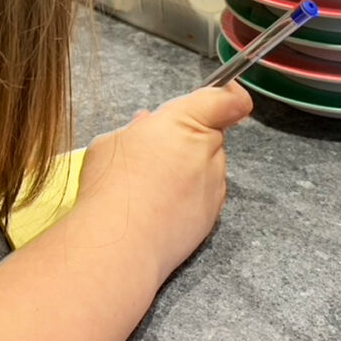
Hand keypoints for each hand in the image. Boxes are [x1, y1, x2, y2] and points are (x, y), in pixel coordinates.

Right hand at [76, 82, 252, 284]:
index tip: (225, 98)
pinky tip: (160, 207)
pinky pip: (206, 196)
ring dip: (189, 169)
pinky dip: (190, 197)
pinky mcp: (212, 216)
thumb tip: (148, 125)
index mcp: (185, 122)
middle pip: (211, 135)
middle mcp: (207, 151)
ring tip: (152, 186)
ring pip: (208, 167)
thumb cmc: (110, 187)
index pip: (228, 100)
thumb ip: (137, 129)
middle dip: (188, 139)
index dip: (230, 96)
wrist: (120, 244)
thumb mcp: (110, 142)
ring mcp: (213, 185)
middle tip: (155, 152)